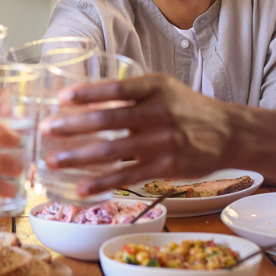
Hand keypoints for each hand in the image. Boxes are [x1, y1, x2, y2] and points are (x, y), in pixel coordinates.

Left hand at [42, 73, 237, 194]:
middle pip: (108, 119)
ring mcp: (161, 142)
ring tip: (53, 161)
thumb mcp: (163, 88)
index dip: (86, 93)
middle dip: (72, 125)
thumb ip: (130, 92)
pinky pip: (127, 176)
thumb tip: (86, 98)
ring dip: (78, 156)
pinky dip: (102, 182)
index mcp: (155, 87)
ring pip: (112, 150)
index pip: (116, 87)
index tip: (60, 99)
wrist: (229, 133)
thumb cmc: (188, 109)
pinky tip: (82, 188)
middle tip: (46, 129)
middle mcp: (158, 112)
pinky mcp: (165, 166)